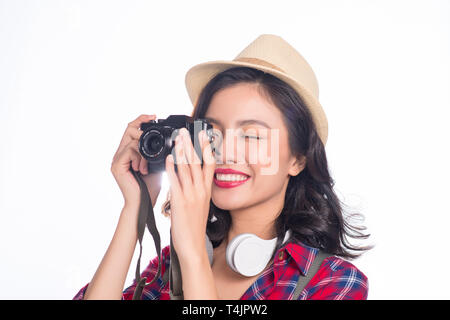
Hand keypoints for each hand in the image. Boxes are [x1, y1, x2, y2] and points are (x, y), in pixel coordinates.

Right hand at [111, 114, 162, 207]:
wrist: (144, 205)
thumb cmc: (151, 188)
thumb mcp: (158, 165)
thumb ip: (158, 152)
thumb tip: (173, 139)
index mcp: (129, 153)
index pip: (132, 130)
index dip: (141, 120)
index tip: (154, 116)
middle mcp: (120, 154)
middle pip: (128, 129)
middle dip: (141, 124)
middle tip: (152, 120)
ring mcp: (116, 160)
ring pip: (130, 140)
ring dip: (143, 150)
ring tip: (148, 166)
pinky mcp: (116, 166)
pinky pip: (128, 151)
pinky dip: (139, 157)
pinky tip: (144, 169)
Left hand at [165, 127, 215, 261]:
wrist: (192, 245)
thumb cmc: (194, 227)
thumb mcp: (201, 206)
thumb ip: (197, 191)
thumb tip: (191, 180)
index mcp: (207, 191)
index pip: (210, 165)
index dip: (208, 148)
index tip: (204, 135)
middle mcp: (200, 190)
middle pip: (198, 162)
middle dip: (192, 144)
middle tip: (187, 130)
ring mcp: (190, 195)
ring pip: (187, 168)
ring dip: (182, 150)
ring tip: (178, 137)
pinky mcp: (179, 201)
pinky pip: (175, 180)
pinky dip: (172, 167)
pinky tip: (169, 157)